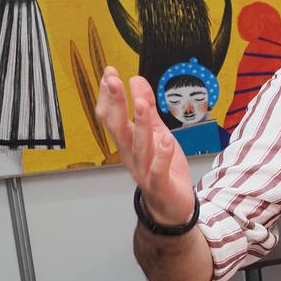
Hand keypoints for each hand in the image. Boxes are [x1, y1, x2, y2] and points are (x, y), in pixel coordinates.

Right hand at [94, 66, 194, 225]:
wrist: (172, 207)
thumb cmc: (164, 170)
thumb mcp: (158, 133)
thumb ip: (148, 109)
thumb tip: (137, 80)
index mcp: (128, 143)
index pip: (111, 116)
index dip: (108, 95)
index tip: (109, 73)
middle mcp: (130, 156)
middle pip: (118, 128)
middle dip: (115, 103)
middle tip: (113, 80)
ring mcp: (144, 171)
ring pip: (139, 146)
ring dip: (141, 124)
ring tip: (143, 104)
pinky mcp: (159, 185)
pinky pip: (158, 170)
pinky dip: (162, 156)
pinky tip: (167, 141)